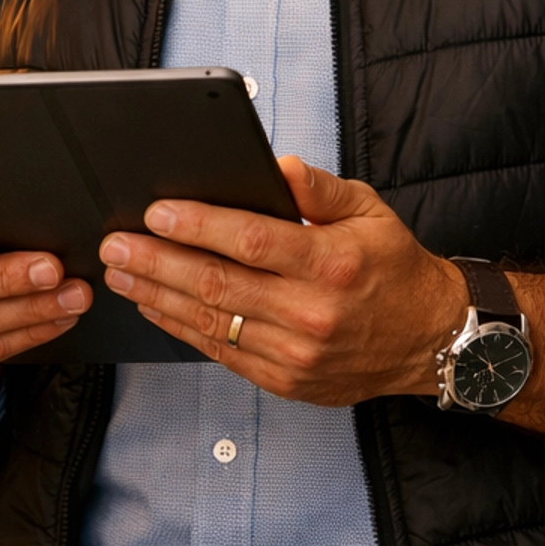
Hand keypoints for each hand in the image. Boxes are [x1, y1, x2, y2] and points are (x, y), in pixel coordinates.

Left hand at [98, 157, 462, 406]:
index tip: (156, 211)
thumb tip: (276, 166)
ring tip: (121, 272)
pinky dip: (180, 328)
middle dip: (157, 260)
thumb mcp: (369, 211)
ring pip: (210, 321)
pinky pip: (220, 352)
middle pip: (217, 284)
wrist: (428, 340)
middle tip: (116, 243)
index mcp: (332, 263)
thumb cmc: (394, 268)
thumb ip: (319, 188)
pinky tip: (155, 305)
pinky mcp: (285, 379)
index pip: (251, 240)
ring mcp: (296, 352)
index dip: (198, 225)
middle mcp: (311, 311)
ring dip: (157, 295)